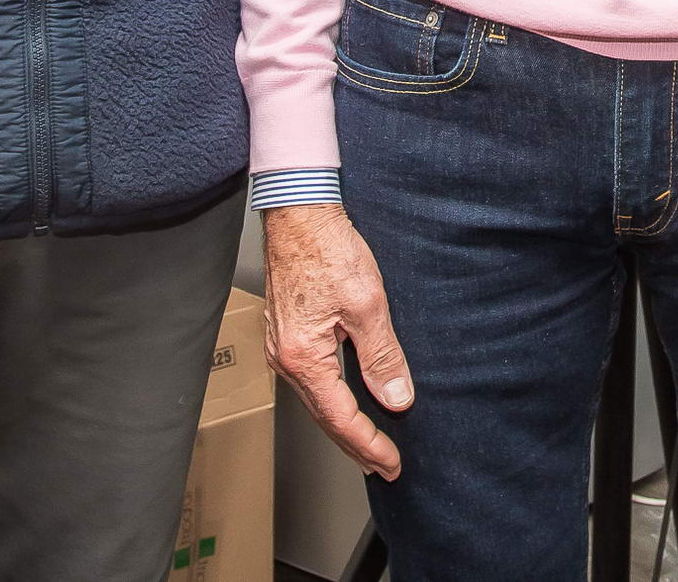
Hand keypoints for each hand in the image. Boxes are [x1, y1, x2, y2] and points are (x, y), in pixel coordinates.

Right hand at [263, 203, 411, 479]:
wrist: (299, 212)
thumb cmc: (326, 248)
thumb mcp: (367, 304)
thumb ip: (381, 355)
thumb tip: (395, 397)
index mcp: (303, 357)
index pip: (340, 417)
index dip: (368, 444)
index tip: (392, 463)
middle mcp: (285, 358)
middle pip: (324, 416)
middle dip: (355, 445)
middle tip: (384, 466)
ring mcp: (282, 346)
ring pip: (316, 399)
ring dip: (343, 424)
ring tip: (367, 443)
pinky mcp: (287, 333)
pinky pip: (311, 379)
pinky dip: (331, 399)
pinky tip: (345, 400)